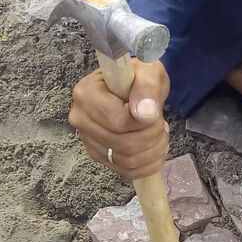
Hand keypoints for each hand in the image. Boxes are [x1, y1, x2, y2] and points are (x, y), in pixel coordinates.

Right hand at [68, 59, 170, 179]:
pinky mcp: (98, 155)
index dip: (144, 123)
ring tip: (160, 135)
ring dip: (153, 152)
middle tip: (161, 125)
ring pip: (126, 160)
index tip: (155, 114)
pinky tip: (155, 149)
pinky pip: (125, 171)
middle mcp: (80, 118)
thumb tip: (145, 113)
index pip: (118, 121)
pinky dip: (147, 165)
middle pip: (123, 144)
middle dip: (152, 137)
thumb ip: (146, 88)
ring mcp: (88, 139)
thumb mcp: (148, 71)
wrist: (134, 86)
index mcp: (86, 94)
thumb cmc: (138, 75)